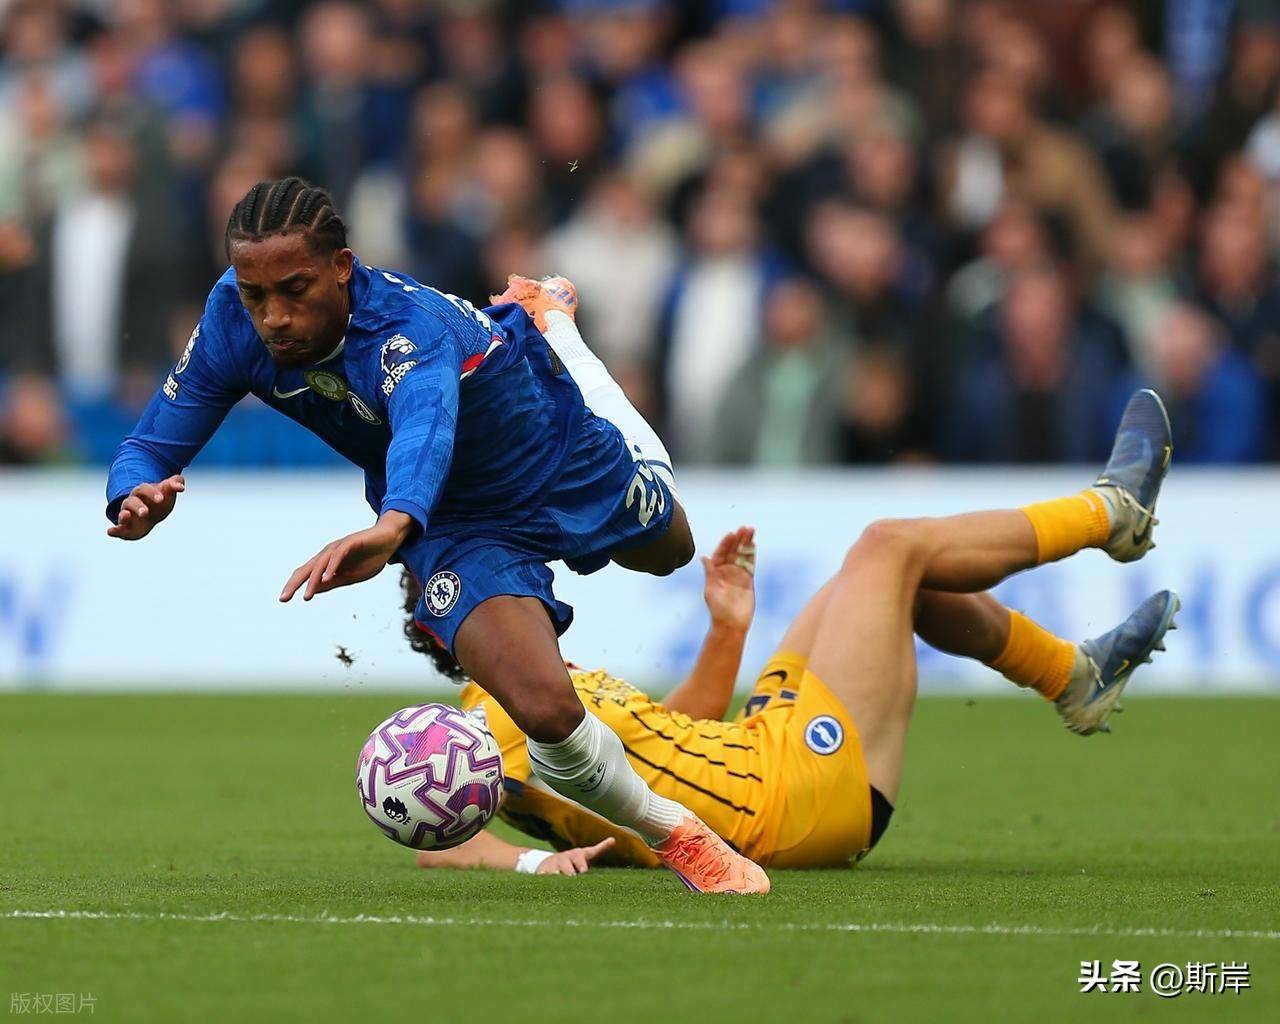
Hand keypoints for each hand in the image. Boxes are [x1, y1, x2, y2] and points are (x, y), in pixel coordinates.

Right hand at [107, 475, 185, 539]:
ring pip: (123, 513)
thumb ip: (175, 483)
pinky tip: (110, 531)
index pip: (145, 489)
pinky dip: (113, 530)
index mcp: (143, 491)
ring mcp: (128, 514)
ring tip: (125, 516)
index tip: (161, 499)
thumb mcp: (168, 491)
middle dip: (137, 506)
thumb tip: (181, 487)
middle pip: (132, 501)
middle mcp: (133, 501)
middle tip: (145, 512)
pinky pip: (117, 528)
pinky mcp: (125, 527)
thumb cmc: (160, 500)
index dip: (152, 493)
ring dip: (123, 516)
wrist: (153, 513)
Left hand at [279, 511, 413, 601]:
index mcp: (327, 562)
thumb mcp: (350, 576)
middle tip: (283, 599)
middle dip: (294, 584)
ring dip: (312, 581)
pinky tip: (327, 579)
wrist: (389, 540)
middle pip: (306, 568)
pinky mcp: (350, 542)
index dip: (294, 585)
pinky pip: (338, 555)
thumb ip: (332, 582)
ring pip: (320, 564)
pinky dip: (331, 567)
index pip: (306, 574)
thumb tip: (313, 590)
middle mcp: (328, 553)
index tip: (283, 599)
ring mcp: (338, 546)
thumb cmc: (370, 558)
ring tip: (306, 596)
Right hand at [535, 837, 614, 874]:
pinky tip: (545, 886)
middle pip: (566, 865)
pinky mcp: (542, 872)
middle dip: (569, 871)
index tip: (583, 870)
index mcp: (576, 855)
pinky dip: (544, 881)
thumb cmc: (575, 860)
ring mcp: (552, 865)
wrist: (551, 862)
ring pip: (553, 871)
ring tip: (558, 881)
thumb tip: (613, 839)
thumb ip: (600, 849)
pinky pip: (542, 877)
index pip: (579, 856)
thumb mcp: (586, 854)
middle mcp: (564, 858)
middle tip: (572, 877)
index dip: (580, 863)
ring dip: (555, 876)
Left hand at [702, 526, 755, 631]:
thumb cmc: (718, 609)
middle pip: (733, 551)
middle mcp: (726, 570)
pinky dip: (752, 554)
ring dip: (746, 543)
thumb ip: (710, 572)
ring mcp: (738, 574)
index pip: (721, 553)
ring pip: (743, 555)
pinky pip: (750, 564)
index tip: (731, 533)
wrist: (731, 624)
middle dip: (738, 538)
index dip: (726, 543)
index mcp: (715, 571)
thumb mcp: (711, 589)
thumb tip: (704, 556)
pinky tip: (753, 544)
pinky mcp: (748, 580)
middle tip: (745, 527)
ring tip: (751, 530)